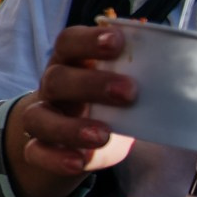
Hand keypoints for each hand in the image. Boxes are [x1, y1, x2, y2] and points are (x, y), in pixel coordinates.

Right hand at [5, 24, 135, 196]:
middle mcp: (52, 87)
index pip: (69, 41)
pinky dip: (55, 158)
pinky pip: (36, 152)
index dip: (89, 40)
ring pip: (39, 117)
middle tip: (129, 92)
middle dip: (91, 84)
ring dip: (70, 127)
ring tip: (102, 135)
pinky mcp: (39, 148)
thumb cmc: (108, 101)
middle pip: (57, 78)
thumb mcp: (123, 81)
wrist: (78, 138)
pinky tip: (78, 162)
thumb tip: (160, 34)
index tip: (117, 42)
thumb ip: (139, 65)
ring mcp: (42, 117)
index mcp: (72, 62)